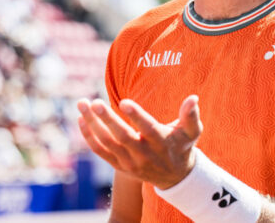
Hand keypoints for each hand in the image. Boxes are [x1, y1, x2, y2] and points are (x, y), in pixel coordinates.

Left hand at [77, 95, 202, 189]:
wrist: (175, 177)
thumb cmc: (182, 146)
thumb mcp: (191, 132)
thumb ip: (191, 116)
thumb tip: (193, 98)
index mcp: (162, 143)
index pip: (148, 129)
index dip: (136, 116)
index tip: (124, 102)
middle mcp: (145, 155)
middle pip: (123, 137)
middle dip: (108, 119)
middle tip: (95, 102)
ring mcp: (130, 162)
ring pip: (108, 143)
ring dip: (93, 124)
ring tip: (82, 104)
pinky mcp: (120, 166)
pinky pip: (101, 152)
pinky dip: (89, 137)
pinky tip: (81, 120)